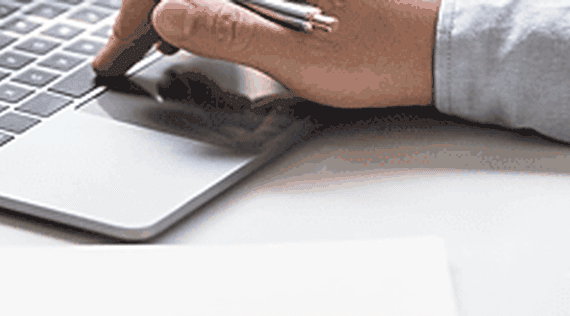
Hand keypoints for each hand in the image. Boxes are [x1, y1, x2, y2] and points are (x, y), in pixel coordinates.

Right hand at [93, 0, 438, 107]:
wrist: (447, 47)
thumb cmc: (385, 51)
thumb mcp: (295, 55)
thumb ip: (224, 31)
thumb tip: (168, 14)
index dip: (140, 5)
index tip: (122, 41)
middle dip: (153, 0)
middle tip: (129, 42)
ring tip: (160, 35)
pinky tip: (203, 20)